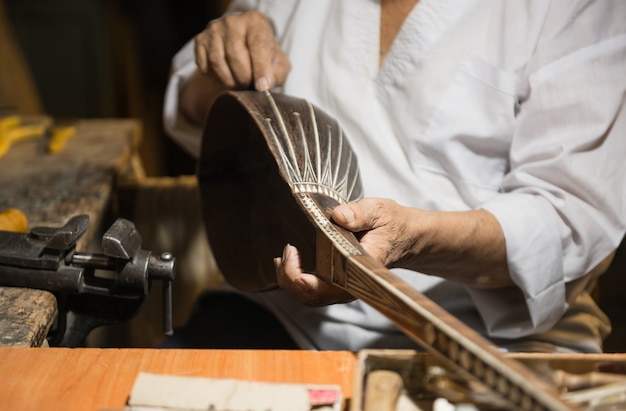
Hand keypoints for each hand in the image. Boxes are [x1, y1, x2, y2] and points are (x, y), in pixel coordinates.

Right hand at [195, 11, 290, 90]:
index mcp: (256, 22)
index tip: (261, 87)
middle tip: (249, 86)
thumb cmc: (264, 56)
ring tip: (239, 85)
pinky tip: (226, 77)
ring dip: (229, 81)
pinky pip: (204, 65)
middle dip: (243, 77)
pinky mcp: (201, 40)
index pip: (258, 45)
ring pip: (217, 61)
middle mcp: (232, 21)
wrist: (244, 47)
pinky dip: (215, 78)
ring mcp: (214, 29)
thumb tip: (264, 85)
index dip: (260, 68)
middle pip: (235, 54)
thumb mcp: (278, 64)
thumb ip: (276, 74)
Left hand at [274, 198, 510, 306]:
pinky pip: (315, 290)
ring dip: (291, 281)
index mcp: (360, 271)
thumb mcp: (380, 211)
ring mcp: (345, 286)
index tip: (292, 250)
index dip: (300, 277)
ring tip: (281, 259)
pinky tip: (290, 262)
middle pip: (312, 297)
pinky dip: (297, 280)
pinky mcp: (340, 282)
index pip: (325, 288)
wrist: (407, 236)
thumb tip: (339, 216)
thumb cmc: (393, 224)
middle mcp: (351, 285)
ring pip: (311, 297)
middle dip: (290, 279)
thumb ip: (360, 213)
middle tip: (283, 254)